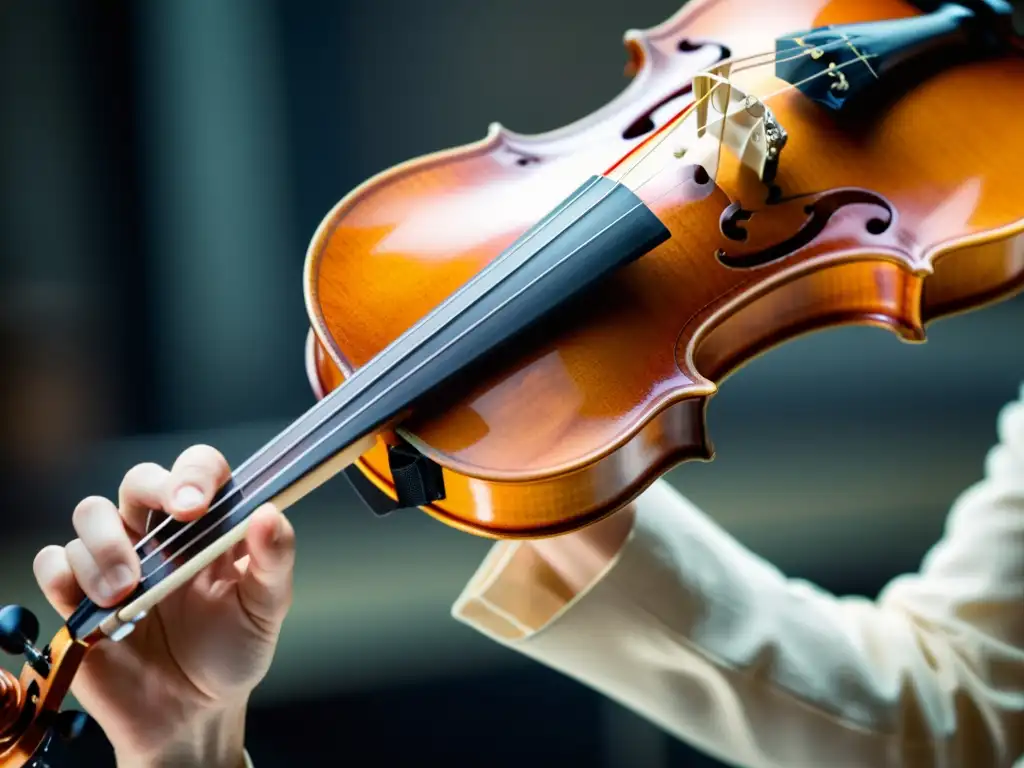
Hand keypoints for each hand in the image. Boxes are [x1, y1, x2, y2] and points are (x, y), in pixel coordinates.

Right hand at [32, 445, 295, 766]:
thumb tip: (270, 514)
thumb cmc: (232, 649)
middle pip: (139, 480)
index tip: (198, 502)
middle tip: (176, 519)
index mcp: (207, 526)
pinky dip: (66, 574)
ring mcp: (116, 561)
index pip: (199, 470)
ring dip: (107, 545)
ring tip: (129, 592)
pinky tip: (96, 605)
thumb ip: (273, 561)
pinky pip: (54, 562)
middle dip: (151, 488)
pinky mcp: (79, 596)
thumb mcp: (266, 608)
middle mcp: (159, 534)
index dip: (196, 472)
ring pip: (90, 514)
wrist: (192, 712)